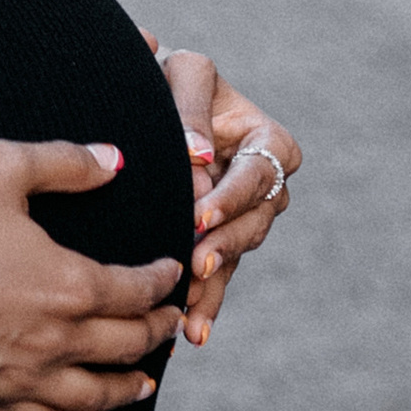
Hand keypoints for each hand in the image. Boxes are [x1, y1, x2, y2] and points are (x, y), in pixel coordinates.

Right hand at [0, 140, 181, 410]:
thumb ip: (64, 162)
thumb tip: (113, 159)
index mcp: (67, 283)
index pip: (135, 290)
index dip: (161, 280)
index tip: (171, 271)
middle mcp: (55, 339)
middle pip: (126, 344)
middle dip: (156, 330)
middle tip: (170, 322)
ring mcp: (21, 376)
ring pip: (95, 394)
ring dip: (129, 386)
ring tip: (147, 382)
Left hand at [142, 37, 301, 345]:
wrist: (145, 97)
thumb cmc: (167, 75)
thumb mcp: (183, 74)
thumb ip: (190, 103)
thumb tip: (196, 156)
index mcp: (266, 139)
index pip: (259, 172)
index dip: (232, 195)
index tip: (200, 213)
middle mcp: (261, 182)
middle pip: (254, 220)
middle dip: (225, 244)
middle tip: (195, 263)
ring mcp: (240, 216)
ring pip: (235, 253)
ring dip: (214, 283)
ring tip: (189, 310)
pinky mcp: (217, 241)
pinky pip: (218, 276)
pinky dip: (206, 305)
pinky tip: (192, 336)